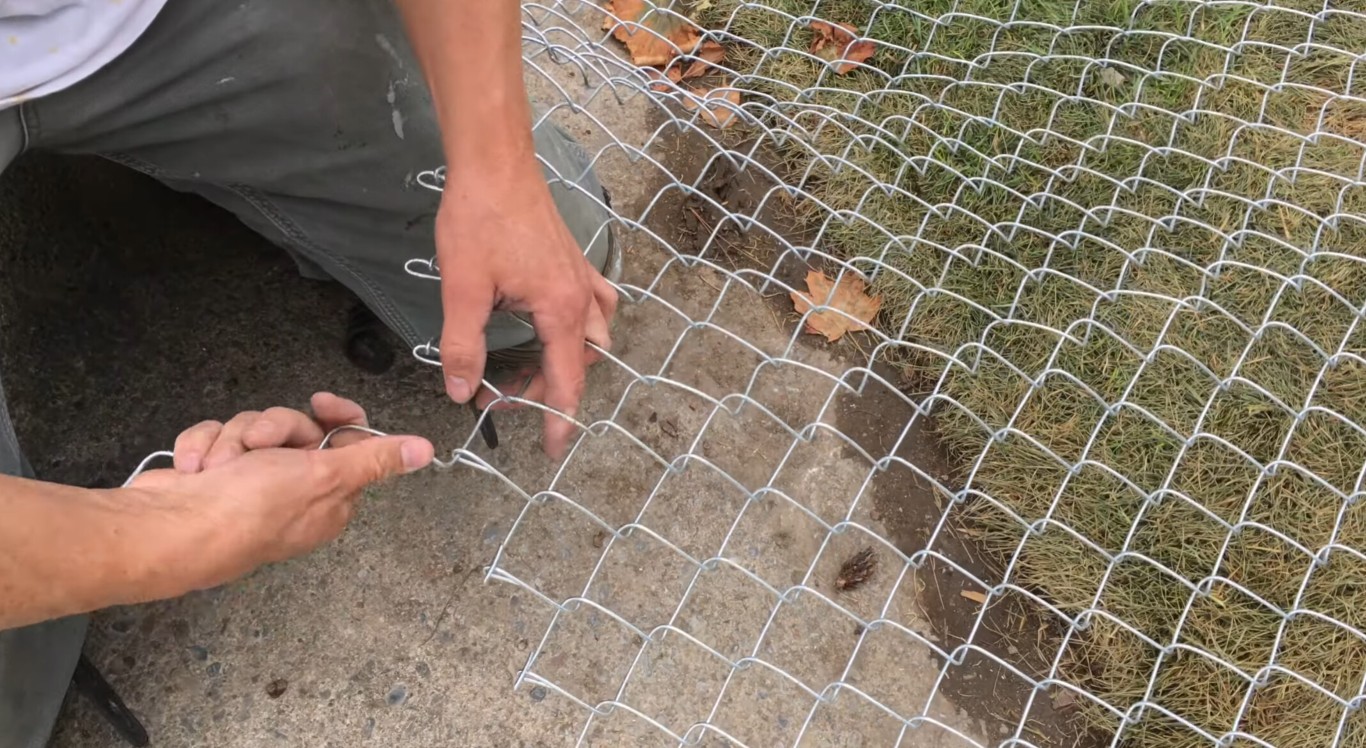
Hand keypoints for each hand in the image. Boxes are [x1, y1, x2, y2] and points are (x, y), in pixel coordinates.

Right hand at [126, 393, 433, 591]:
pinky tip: (195, 469)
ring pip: (252, 428)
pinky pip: (215, 437)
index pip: (348, 439)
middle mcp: (293, 491)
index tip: (320, 403)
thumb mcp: (326, 478)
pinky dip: (203, 447)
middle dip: (271, 428)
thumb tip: (424, 452)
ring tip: (220, 467)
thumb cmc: (248, 510)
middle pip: (296, 428)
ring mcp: (249, 483)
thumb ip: (374, 461)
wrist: (170, 529)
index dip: (335, 416)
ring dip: (231, 440)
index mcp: (330, 496)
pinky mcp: (212, 476)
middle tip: (257, 446)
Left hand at [436, 164, 617, 459]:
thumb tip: (460, 390)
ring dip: (566, 358)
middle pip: (580, 363)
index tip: (554, 449)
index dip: (559, 420)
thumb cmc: (479, 217)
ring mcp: (581, 275)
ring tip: (527, 365)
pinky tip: (560, 321)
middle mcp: (580, 297)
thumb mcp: (463, 288)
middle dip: (546, 388)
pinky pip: (596, 302)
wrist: (494, 162)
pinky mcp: (573, 259)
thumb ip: (463, 345)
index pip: (566, 382)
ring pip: (593, 335)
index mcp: (559, 310)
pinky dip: (584, 323)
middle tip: (500, 393)